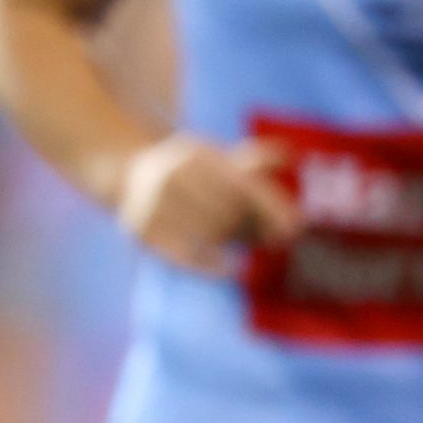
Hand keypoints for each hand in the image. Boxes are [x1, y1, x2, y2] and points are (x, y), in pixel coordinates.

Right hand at [117, 134, 297, 274]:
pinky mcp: (141, 228)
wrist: (128, 173)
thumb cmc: (188, 171)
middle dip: (253, 228)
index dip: (271, 208)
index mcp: (197, 153)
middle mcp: (173, 174)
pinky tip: (230, 268)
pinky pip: (184, 254)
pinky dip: (210, 266)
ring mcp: (154, 201)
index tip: (294, 230)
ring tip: (241, 245)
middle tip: (267, 240)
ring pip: (210, 234)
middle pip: (229, 211)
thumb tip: (291, 154)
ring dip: (233, 243)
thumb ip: (253, 160)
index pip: (242, 184)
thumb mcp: (216, 158)